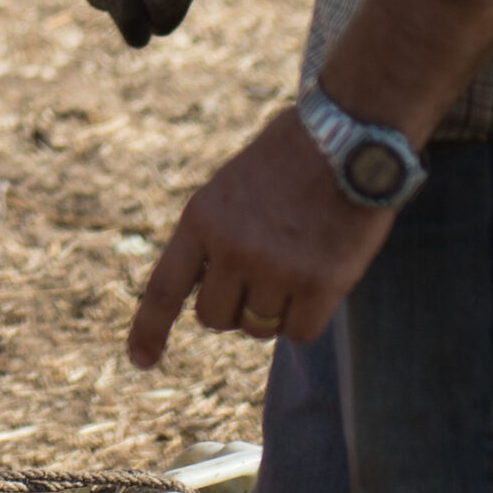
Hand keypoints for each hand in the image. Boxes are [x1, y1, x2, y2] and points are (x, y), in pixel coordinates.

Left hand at [127, 110, 390, 370]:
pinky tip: (323, 278)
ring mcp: (274, 269)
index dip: (149, 329)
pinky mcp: (318, 284)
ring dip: (276, 307)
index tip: (141, 361)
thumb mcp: (233, 184)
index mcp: (201, 217)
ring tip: (299, 258)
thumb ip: (216, 234)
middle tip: (263, 275)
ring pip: (259, 327)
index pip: (164, 288)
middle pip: (215, 319)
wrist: (351, 132)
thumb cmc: (294, 152)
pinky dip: (309, 315)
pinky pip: (300, 331)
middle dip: (235, 306)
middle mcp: (231, 248)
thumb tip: (207, 289)